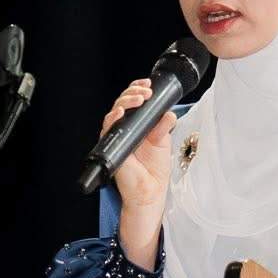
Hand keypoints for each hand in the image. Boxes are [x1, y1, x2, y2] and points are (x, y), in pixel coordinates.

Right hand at [101, 77, 175, 270]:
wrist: (150, 192)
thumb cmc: (155, 169)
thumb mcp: (164, 143)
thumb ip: (164, 127)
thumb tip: (169, 113)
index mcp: (138, 124)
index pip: (134, 101)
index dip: (138, 90)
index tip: (149, 86)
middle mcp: (125, 128)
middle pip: (122, 103)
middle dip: (132, 93)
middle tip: (146, 93)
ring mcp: (117, 136)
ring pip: (114, 112)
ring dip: (125, 101)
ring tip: (138, 99)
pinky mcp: (112, 146)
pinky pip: (107, 129)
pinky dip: (113, 119)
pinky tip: (120, 112)